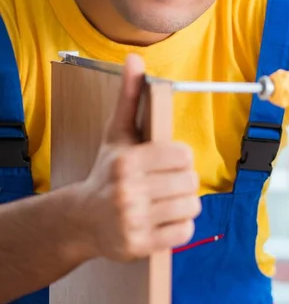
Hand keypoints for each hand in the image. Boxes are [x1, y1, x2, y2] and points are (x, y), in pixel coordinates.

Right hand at [72, 54, 200, 261]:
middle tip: (166, 182)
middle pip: (190, 182)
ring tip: (165, 200)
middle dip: (182, 181)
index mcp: (127, 161)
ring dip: (183, 203)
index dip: (180, 158)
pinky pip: (184, 232)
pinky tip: (163, 218)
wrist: (83, 219)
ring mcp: (133, 221)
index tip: (168, 161)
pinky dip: (179, 226)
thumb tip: (135, 58)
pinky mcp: (139, 245)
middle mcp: (128, 192)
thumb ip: (130, 96)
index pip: (183, 156)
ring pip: (190, 206)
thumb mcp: (117, 133)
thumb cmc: (107, 171)